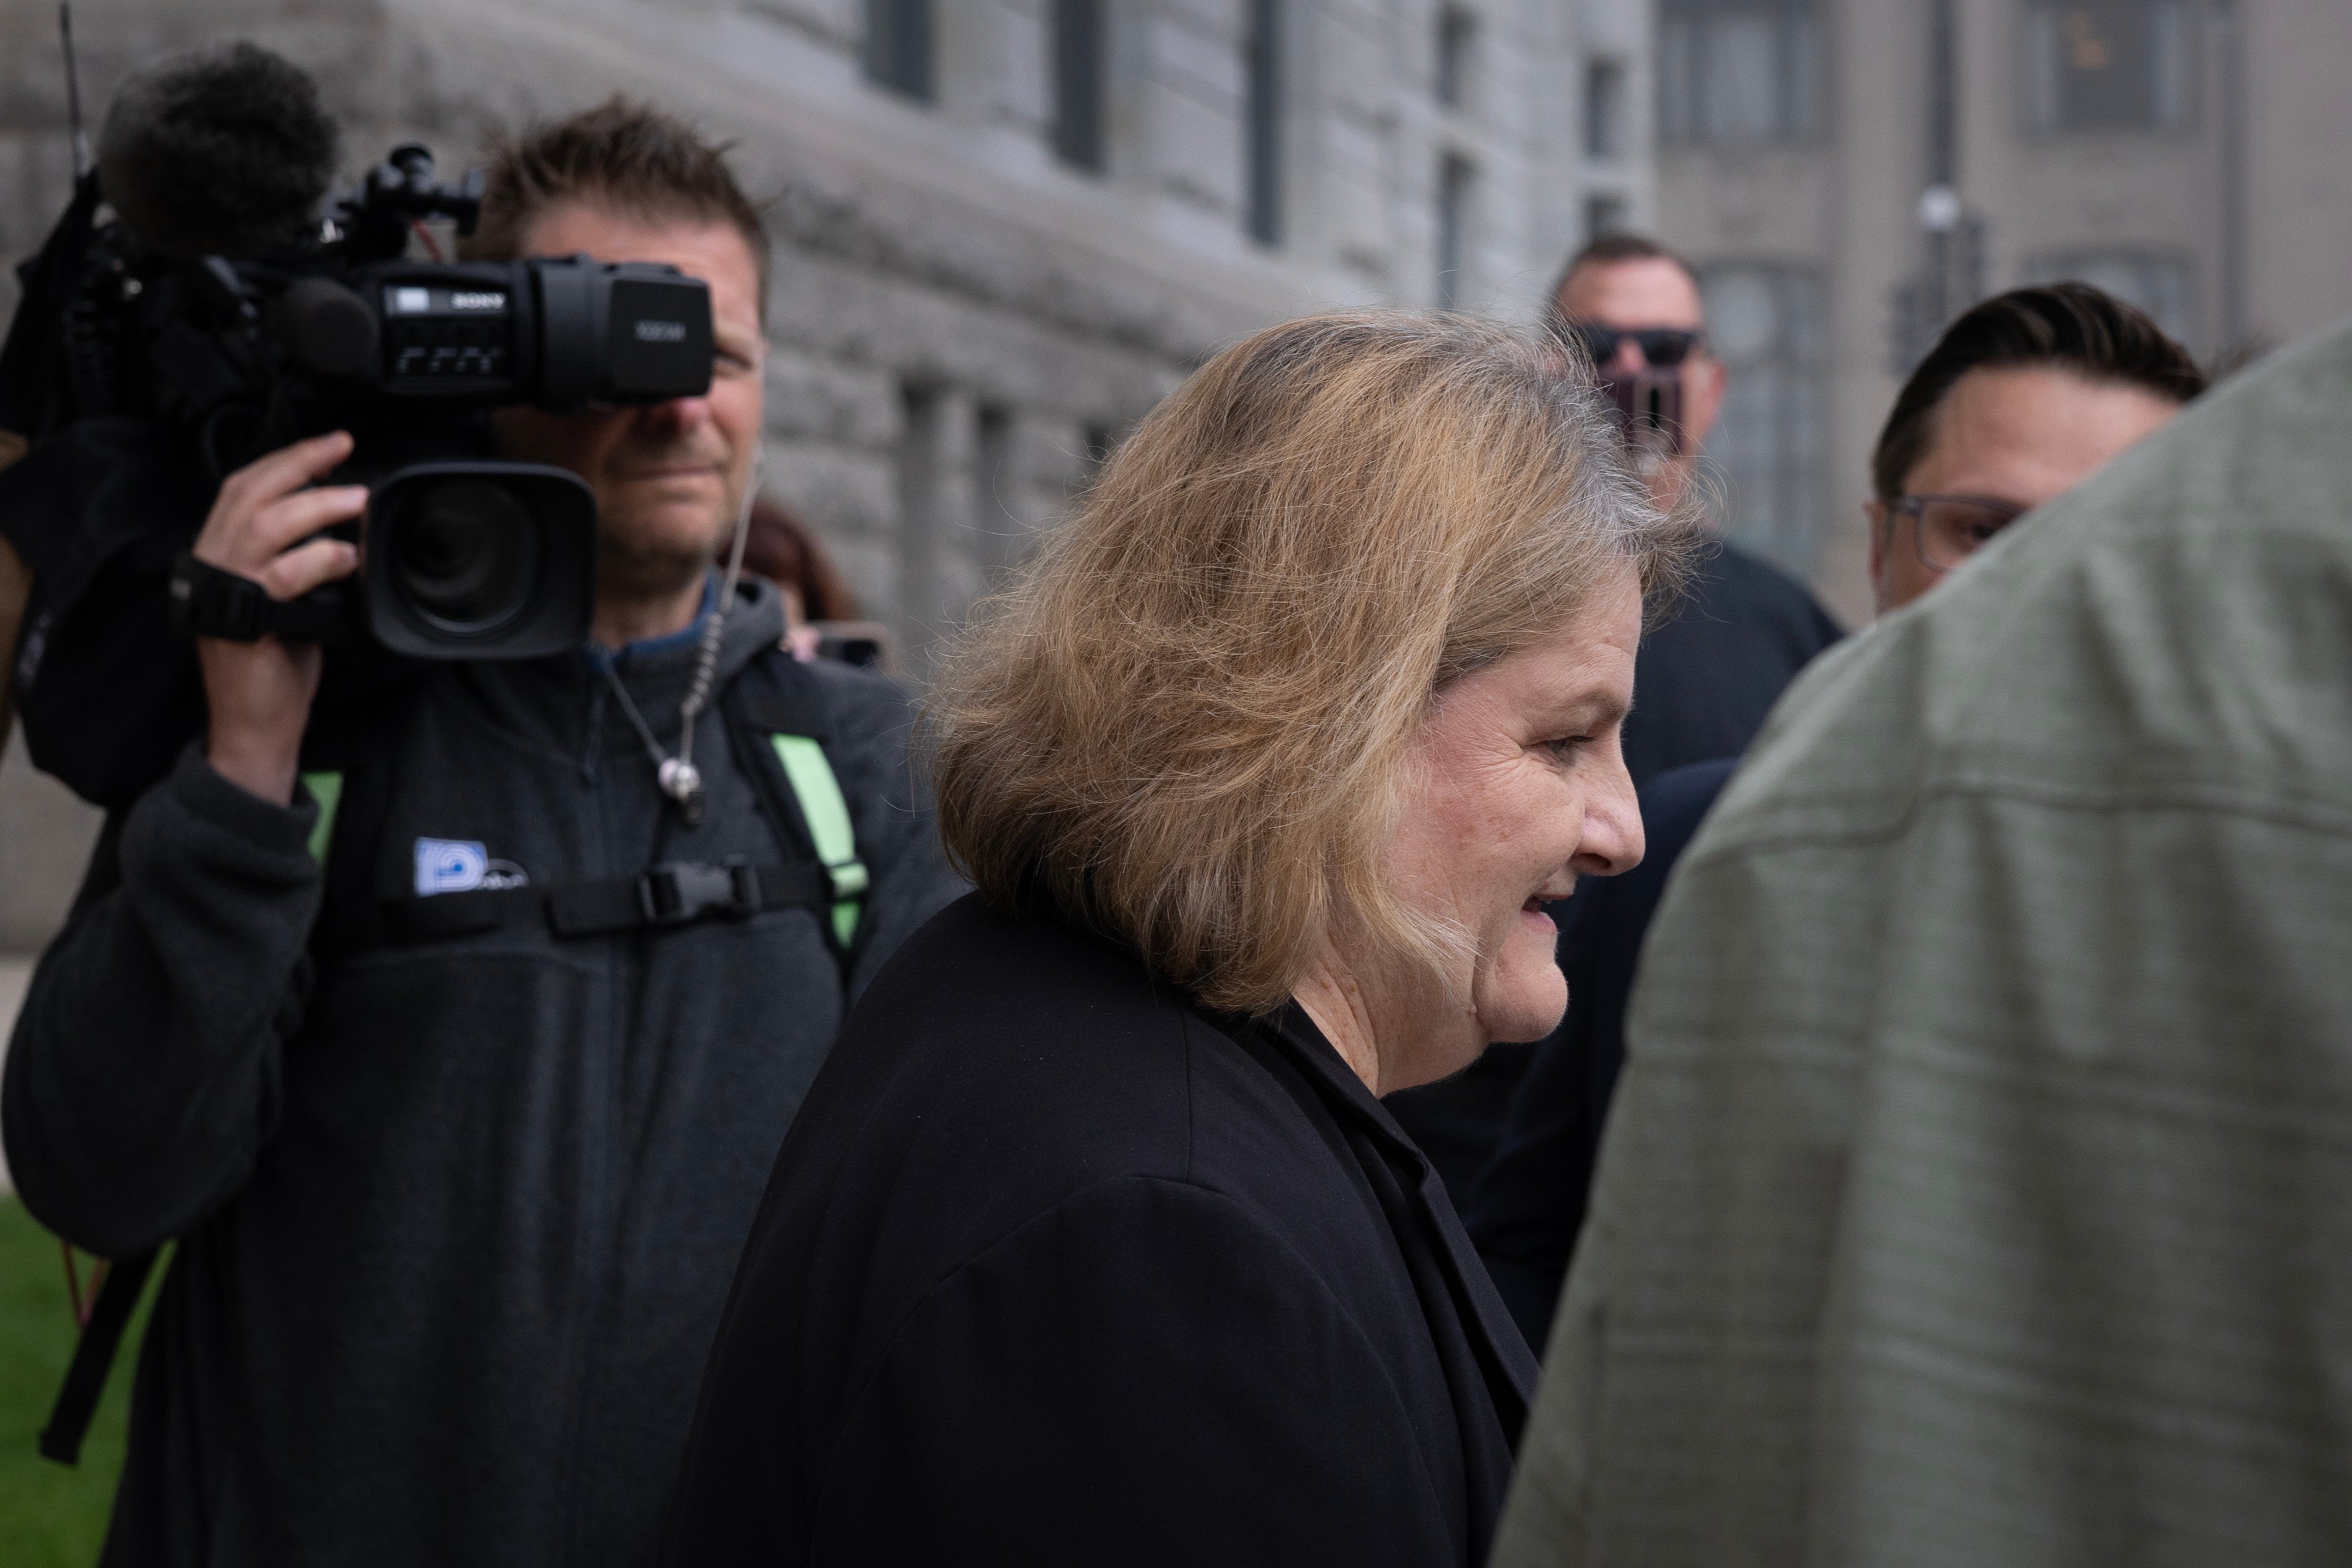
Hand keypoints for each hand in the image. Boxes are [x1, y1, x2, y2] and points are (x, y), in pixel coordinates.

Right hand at [192, 433, 366, 804]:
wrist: (256, 723)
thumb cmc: (275, 663)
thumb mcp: (288, 598)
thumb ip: (296, 557)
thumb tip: (341, 519)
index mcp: (220, 553)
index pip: (244, 488)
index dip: (285, 460)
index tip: (329, 445)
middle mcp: (214, 563)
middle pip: (251, 493)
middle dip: (300, 463)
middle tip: (344, 449)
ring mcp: (226, 588)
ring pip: (266, 524)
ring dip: (317, 505)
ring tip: (356, 500)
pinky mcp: (246, 617)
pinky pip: (284, 573)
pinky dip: (321, 558)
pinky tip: (348, 556)